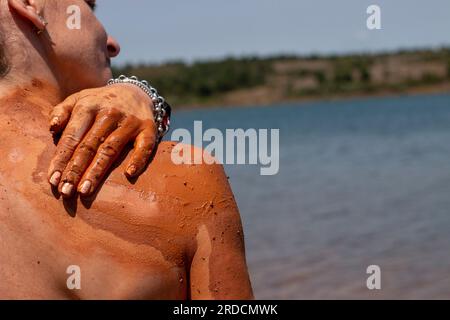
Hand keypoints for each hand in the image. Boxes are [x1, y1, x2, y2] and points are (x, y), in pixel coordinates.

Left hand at [47, 83, 156, 197]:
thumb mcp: (79, 99)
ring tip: (85, 190)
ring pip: (111, 148)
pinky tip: (129, 174)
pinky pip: (144, 146)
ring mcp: (130, 121)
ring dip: (97, 170)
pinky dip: (138, 159)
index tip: (53, 180)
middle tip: (66, 191)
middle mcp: (109, 113)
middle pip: (89, 145)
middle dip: (76, 169)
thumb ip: (61, 111)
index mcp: (88, 106)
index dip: (61, 158)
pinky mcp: (148, 129)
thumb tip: (52, 128)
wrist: (136, 92)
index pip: (72, 136)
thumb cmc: (101, 102)